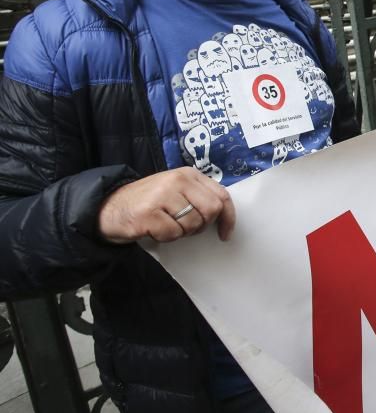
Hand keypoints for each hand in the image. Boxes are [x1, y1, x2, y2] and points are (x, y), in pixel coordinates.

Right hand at [98, 167, 234, 243]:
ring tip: (166, 224)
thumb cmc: (148, 201)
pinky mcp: (149, 213)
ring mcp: (162, 195)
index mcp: (188, 174)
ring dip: (181, 232)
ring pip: (192, 224)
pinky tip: (154, 228)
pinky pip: (173, 234)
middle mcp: (177, 181)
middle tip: (186, 227)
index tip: (225, 233)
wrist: (109, 207)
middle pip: (211, 211)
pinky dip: (166, 237)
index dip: (228, 217)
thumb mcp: (176, 190)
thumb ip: (198, 196)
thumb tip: (224, 214)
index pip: (221, 195)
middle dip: (202, 225)